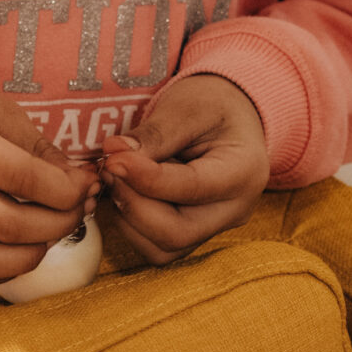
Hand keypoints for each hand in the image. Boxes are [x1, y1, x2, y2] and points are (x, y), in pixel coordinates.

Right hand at [0, 71, 97, 286]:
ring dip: (32, 255)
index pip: (22, 177)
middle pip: (9, 222)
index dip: (64, 188)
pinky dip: (1, 271)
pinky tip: (24, 249)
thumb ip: (35, 146)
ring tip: (54, 232)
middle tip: (81, 207)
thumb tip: (77, 181)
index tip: (86, 184)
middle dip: (59, 221)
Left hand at [101, 74, 269, 264]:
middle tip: (109, 167)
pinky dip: (131, 222)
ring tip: (115, 175)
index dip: (145, 178)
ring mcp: (214, 227)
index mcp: (242, 172)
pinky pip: (157, 244)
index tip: (113, 158)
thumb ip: (154, 133)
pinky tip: (124, 188)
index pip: (190, 188)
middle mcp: (233, 210)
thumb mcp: (187, 106)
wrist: (230, 115)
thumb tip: (114, 152)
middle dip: (133, 203)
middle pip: (176, 232)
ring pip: (163, 247)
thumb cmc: (213, 104)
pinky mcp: (193, 232)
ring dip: (128, 215)